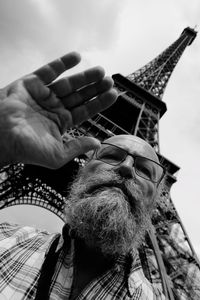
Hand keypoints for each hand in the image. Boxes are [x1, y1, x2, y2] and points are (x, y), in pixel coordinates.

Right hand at [0, 52, 116, 168]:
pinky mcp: (31, 83)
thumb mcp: (57, 155)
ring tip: (100, 71)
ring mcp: (43, 95)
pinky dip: (62, 63)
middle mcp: (53, 108)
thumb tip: (96, 143)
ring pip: (68, 82)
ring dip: (84, 76)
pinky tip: (77, 57)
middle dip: (95, 88)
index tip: (113, 95)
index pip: (84, 111)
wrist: (1, 138)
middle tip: (109, 81)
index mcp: (60, 123)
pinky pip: (49, 70)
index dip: (99, 103)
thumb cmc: (26, 150)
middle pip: (79, 95)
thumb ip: (77, 147)